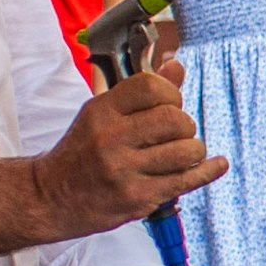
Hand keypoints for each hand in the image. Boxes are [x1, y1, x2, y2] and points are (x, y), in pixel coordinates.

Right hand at [31, 60, 223, 238]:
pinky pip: (186, 181)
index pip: (151, 87)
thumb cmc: (82, 151)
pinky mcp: (136, 199)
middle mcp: (110, 139)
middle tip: (175, 133)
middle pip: (175, 119)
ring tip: (182, 153)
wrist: (48, 197)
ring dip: (193, 150)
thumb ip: (141, 92)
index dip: (171, 93)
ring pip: (186, 151)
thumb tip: (177, 66)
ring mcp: (123, 171)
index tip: (170, 104)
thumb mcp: (102, 114)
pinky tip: (217, 164)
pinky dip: (208, 171)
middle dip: (185, 125)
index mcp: (101, 111)